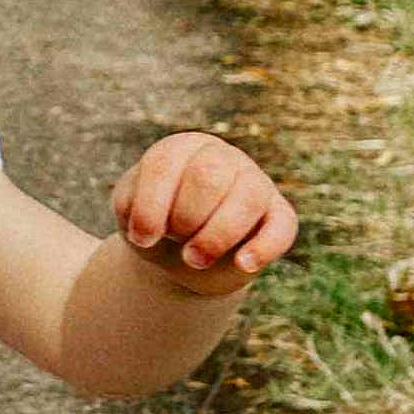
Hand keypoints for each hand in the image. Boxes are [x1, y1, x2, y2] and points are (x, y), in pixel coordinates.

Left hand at [111, 131, 296, 294]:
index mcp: (181, 148)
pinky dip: (263, 247)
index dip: (150, 206)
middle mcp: (221, 156)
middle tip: (175, 241)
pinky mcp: (279, 214)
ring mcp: (255, 182)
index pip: (164, 163)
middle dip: (185, 218)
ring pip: (248, 197)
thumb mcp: (131, 212)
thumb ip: (134, 207)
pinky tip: (243, 265)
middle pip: (208, 176)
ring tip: (194, 260)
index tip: (141, 239)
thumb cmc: (156, 225)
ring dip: (217, 235)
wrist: (182, 257)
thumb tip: (154, 223)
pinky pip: (282, 226)